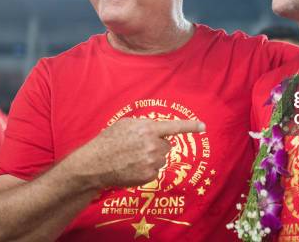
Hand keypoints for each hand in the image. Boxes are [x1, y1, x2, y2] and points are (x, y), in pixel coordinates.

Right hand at [74, 118, 205, 189]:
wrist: (95, 165)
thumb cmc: (108, 141)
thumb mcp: (125, 124)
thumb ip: (144, 124)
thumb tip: (156, 128)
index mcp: (147, 129)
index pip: (174, 127)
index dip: (190, 126)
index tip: (203, 126)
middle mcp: (152, 145)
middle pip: (167, 145)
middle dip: (157, 146)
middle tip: (139, 148)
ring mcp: (151, 161)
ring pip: (162, 158)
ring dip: (152, 158)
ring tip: (133, 158)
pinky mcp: (149, 175)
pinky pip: (156, 170)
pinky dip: (147, 170)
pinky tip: (133, 167)